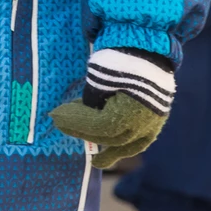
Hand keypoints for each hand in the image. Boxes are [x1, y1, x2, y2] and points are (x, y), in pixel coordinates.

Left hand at [49, 48, 174, 168]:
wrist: (150, 49)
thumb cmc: (121, 61)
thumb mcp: (100, 79)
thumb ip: (91, 100)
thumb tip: (84, 112)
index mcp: (127, 115)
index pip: (96, 125)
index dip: (74, 122)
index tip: (55, 115)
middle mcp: (141, 126)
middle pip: (107, 136)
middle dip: (82, 130)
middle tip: (61, 124)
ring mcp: (151, 126)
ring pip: (126, 145)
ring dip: (108, 152)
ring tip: (95, 162)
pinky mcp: (156, 121)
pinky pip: (139, 142)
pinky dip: (125, 148)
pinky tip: (114, 153)